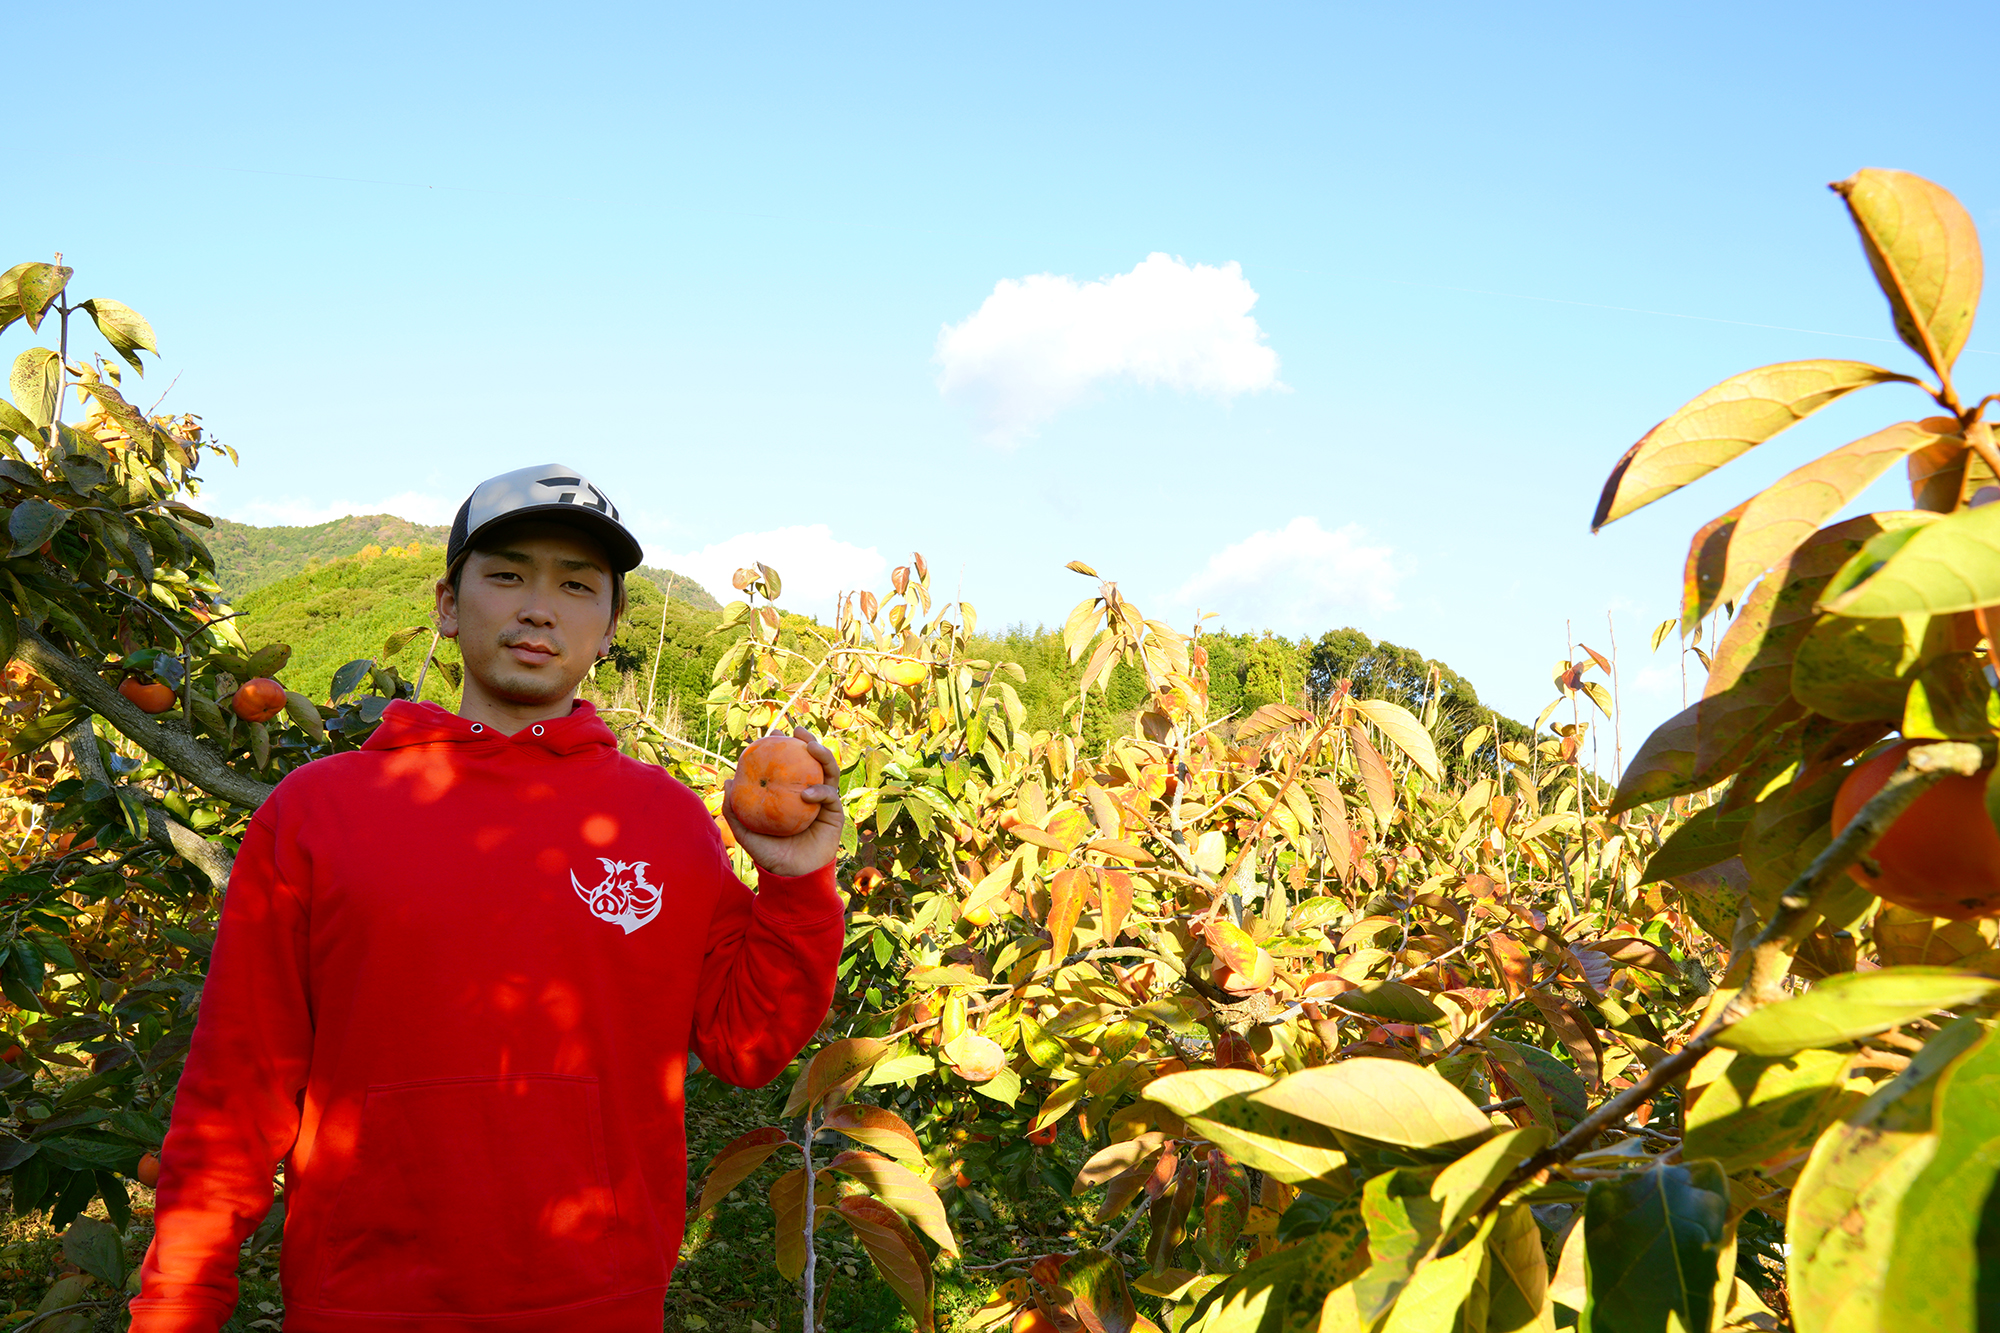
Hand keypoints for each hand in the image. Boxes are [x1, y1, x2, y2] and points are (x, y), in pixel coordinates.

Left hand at [721, 727, 843, 877]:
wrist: (790, 878)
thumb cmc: (768, 855)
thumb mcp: (745, 832)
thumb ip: (735, 809)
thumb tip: (728, 780)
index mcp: (789, 794)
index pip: (789, 765)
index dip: (785, 746)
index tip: (776, 732)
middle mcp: (808, 794)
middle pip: (813, 762)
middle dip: (810, 741)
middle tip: (799, 731)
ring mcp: (823, 804)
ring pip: (829, 772)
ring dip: (823, 755)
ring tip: (811, 747)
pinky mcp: (834, 815)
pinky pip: (831, 796)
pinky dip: (820, 791)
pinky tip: (807, 793)